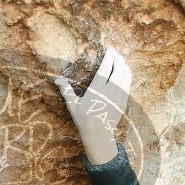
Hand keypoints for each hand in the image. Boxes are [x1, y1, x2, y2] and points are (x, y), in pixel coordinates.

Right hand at [55, 47, 130, 163]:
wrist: (99, 135)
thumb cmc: (84, 120)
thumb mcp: (73, 105)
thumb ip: (66, 90)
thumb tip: (56, 80)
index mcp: (97, 89)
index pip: (106, 67)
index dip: (109, 56)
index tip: (110, 49)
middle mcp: (110, 90)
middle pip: (119, 68)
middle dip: (118, 58)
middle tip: (115, 53)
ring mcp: (119, 95)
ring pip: (126, 75)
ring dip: (124, 65)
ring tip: (120, 61)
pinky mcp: (124, 101)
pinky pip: (128, 84)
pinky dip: (128, 75)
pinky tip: (125, 73)